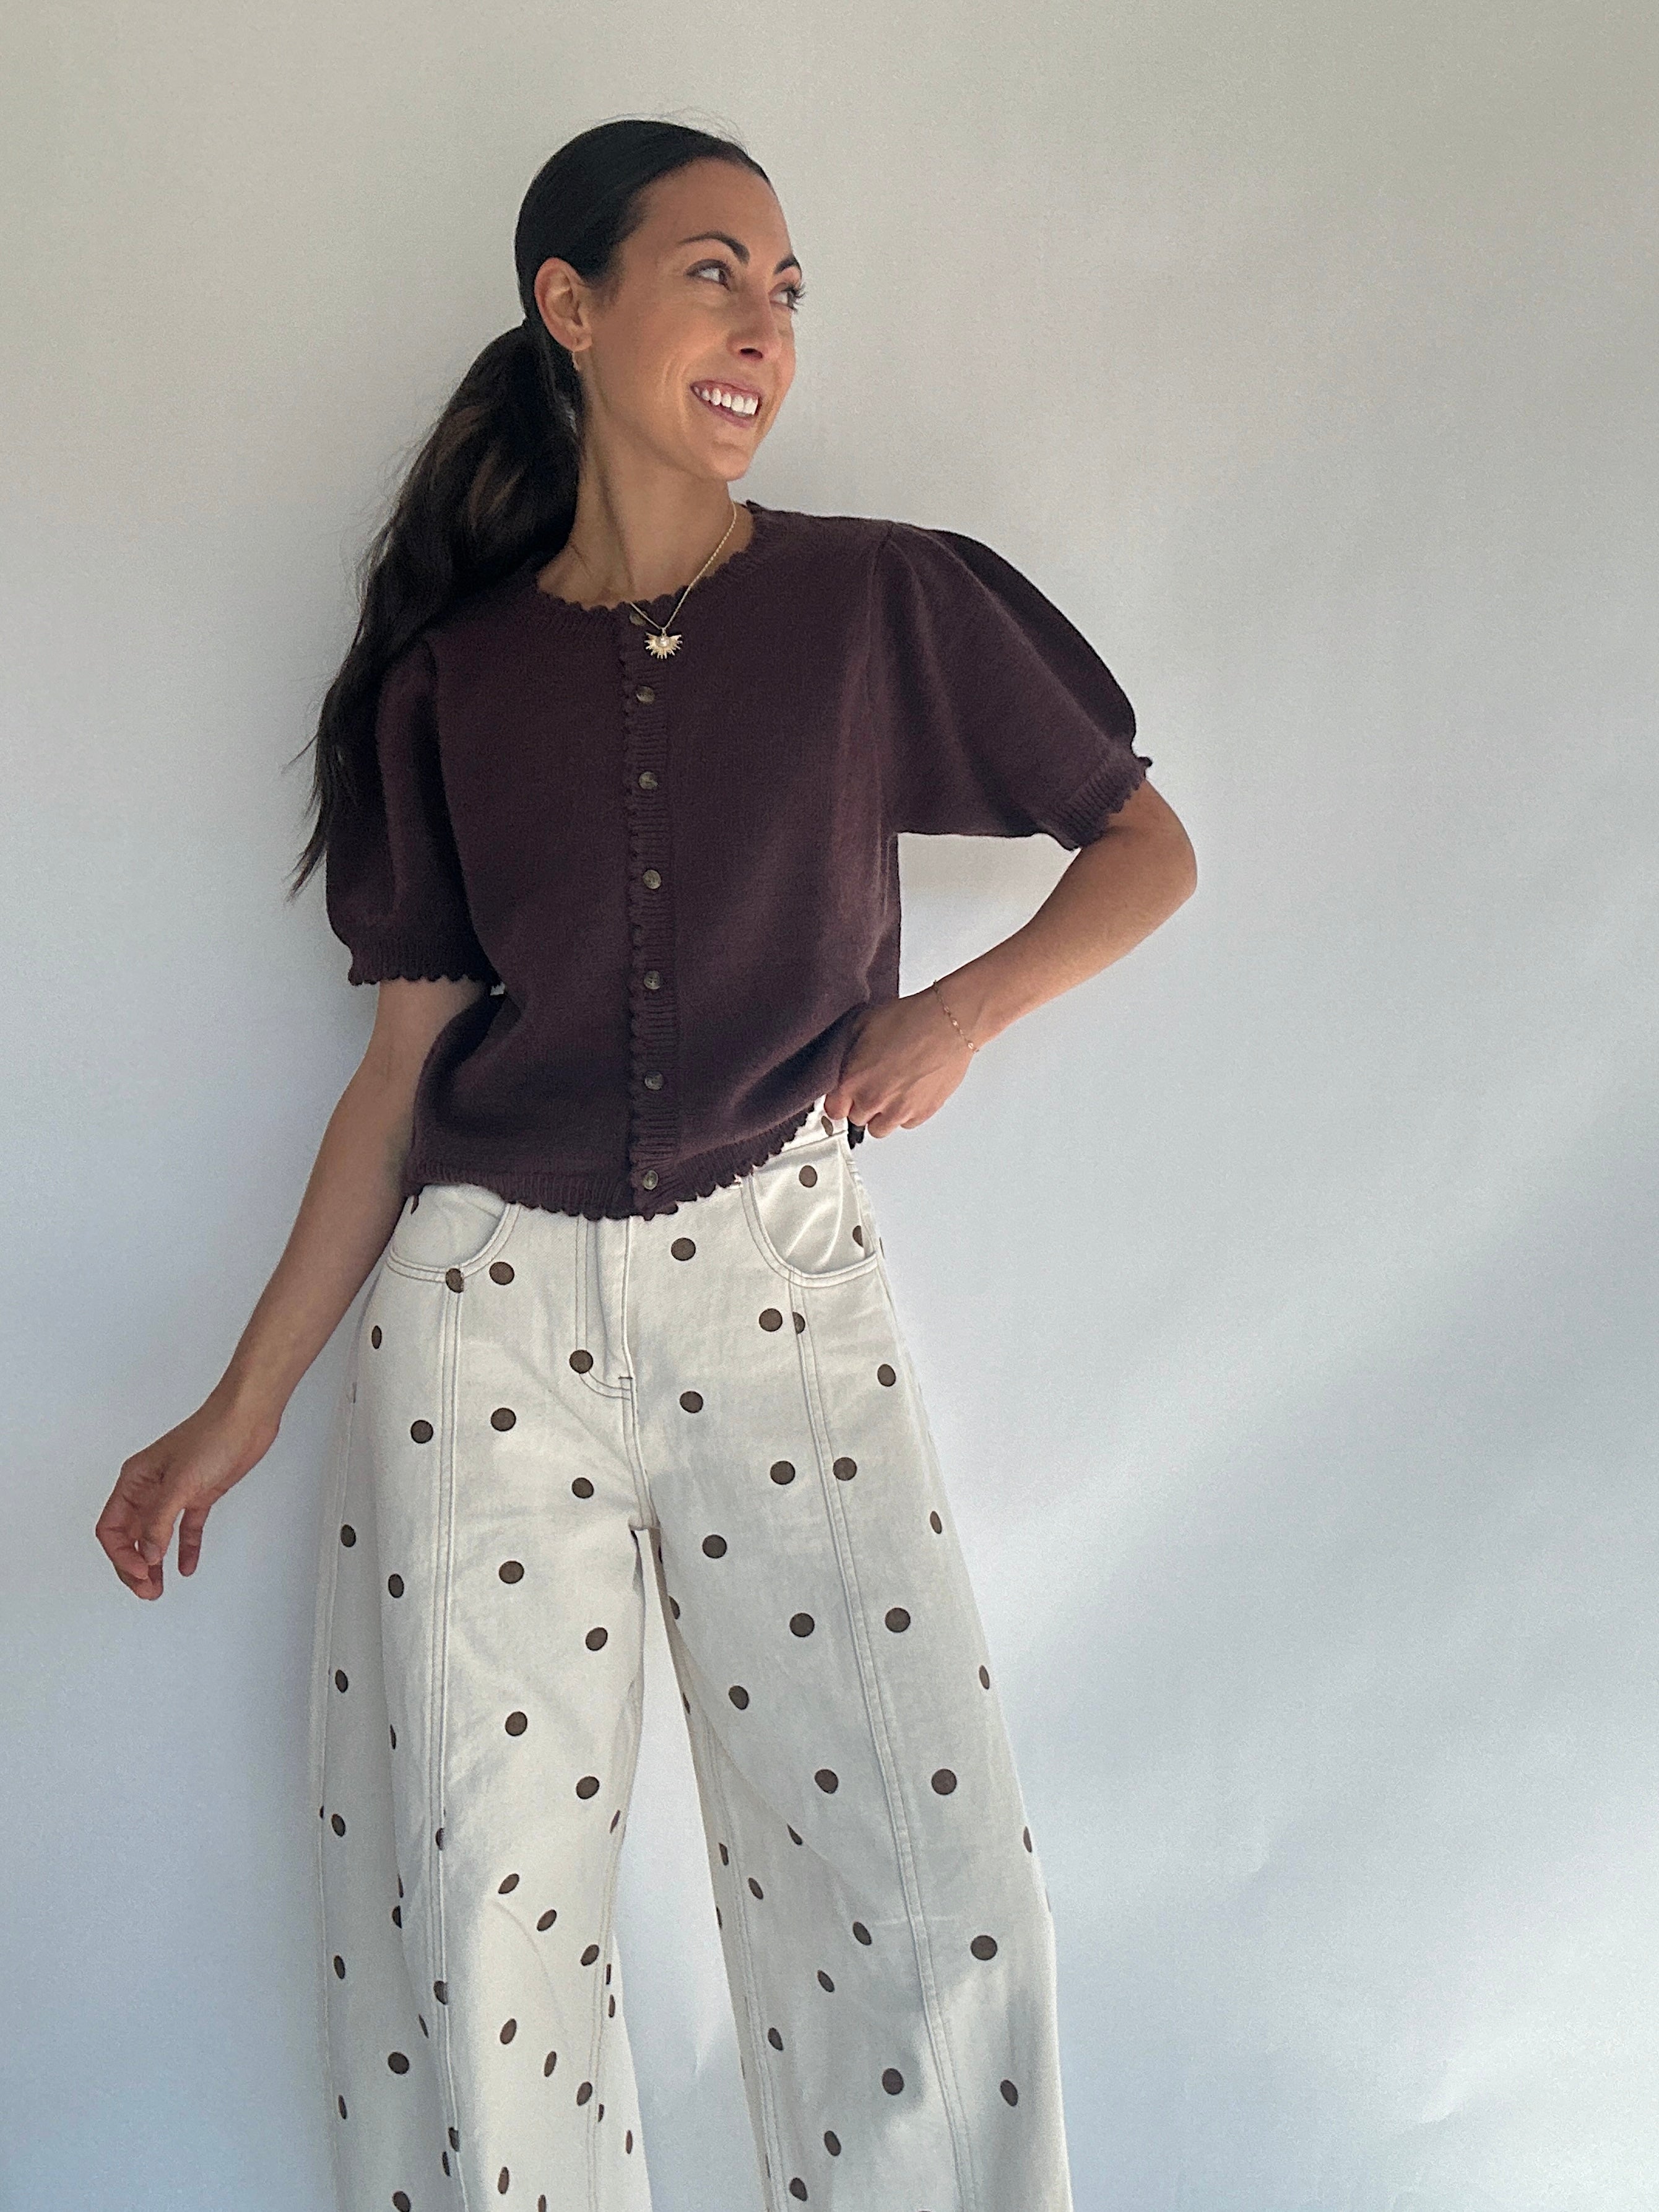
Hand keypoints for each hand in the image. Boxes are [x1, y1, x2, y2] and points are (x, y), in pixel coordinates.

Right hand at [95, 1383, 281, 1600]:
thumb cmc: (212, 1436)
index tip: (141, 1572)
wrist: (247, 1418)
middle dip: (134, 1566)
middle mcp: (150, 1488)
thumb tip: (147, 1555)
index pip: (112, 1528)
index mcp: (134, 1481)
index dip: (121, 1555)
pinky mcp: (199, 1495)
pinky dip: (185, 1549)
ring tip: (158, 1588)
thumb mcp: (180, 1483)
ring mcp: (175, 1493)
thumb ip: (160, 1521)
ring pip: (156, 1537)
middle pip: (130, 1537)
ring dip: (154, 1563)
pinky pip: (186, 1529)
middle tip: (147, 1590)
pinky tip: (186, 1567)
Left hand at [822, 987, 974, 1136]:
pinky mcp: (922, 1113)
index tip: (844, 1098)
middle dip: (862, 1104)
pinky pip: (906, 1124)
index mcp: (852, 1081)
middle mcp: (873, 1100)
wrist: (946, 1024)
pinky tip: (910, 1092)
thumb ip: (849, 1053)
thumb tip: (850, 1063)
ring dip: (882, 1115)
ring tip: (892, 1093)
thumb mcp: (863, 1025)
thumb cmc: (910, 1019)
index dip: (839, 1102)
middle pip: (857, 1119)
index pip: (834, 1110)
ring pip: (880, 1129)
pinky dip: (906, 1113)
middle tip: (874, 1085)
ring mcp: (898, 1111)